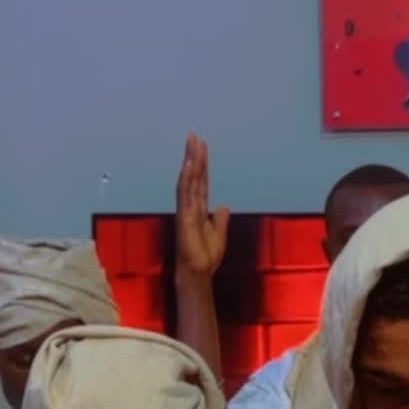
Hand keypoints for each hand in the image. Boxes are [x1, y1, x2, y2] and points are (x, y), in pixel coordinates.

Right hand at [176, 133, 229, 282]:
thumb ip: (220, 220)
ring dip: (190, 161)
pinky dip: (186, 178)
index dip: (202, 165)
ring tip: (192, 143)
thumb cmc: (206, 257)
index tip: (202, 147)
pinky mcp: (184, 216)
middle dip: (194, 156)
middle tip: (194, 136)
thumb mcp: (219, 235)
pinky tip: (188, 165)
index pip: (201, 182)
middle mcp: (190, 205)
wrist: (198, 272)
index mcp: (199, 209)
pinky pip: (185, 194)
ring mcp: (186, 209)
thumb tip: (224, 206)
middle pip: (193, 176)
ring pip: (188, 180)